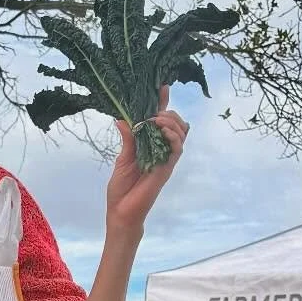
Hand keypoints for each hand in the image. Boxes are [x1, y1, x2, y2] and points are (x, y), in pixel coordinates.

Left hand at [105, 85, 188, 238]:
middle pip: (176, 124)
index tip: (162, 87)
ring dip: (171, 122)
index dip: (163, 104)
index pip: (160, 121)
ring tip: (157, 120)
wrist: (121, 213)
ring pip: (181, 133)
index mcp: (149, 146)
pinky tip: (163, 131)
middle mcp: (161, 150)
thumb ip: (127, 139)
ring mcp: (166, 159)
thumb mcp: (122, 159)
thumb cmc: (120, 190)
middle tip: (155, 111)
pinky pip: (177, 149)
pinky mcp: (167, 169)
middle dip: (168, 112)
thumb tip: (121, 118)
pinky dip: (173, 136)